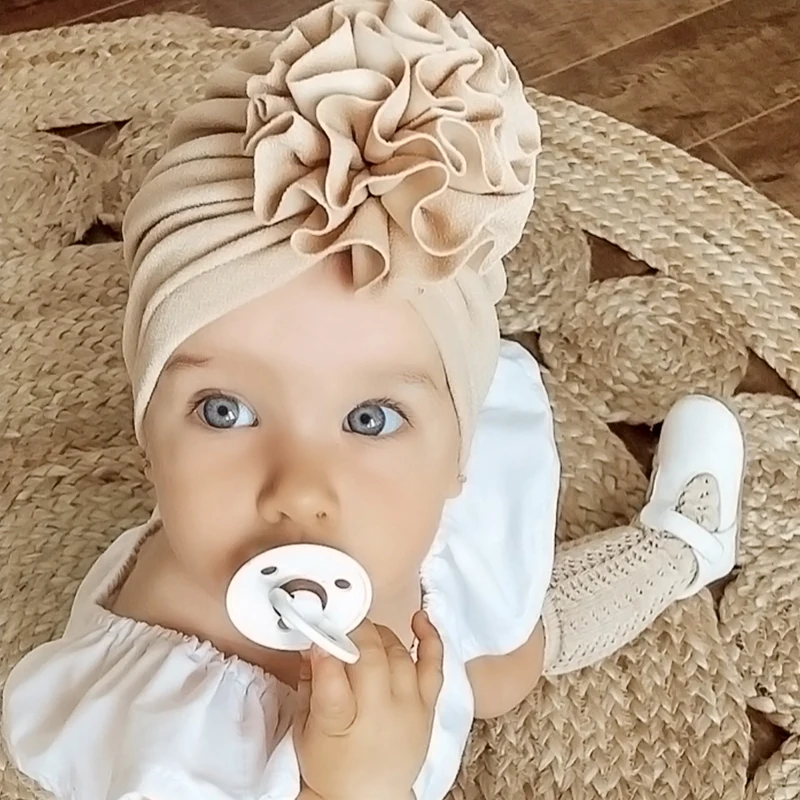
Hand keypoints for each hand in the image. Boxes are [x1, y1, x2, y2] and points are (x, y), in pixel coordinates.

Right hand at [293, 610, 442, 799]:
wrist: (366, 798)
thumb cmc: (331, 766)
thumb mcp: (305, 730)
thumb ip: (311, 684)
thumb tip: (315, 644)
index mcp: (340, 723)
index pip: (332, 673)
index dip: (325, 645)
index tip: (318, 630)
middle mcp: (380, 714)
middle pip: (369, 656)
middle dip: (352, 631)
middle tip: (339, 623)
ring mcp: (410, 708)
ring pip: (397, 653)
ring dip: (379, 634)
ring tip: (363, 632)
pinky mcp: (428, 706)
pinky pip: (434, 665)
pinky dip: (430, 637)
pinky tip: (419, 619)